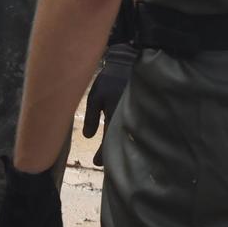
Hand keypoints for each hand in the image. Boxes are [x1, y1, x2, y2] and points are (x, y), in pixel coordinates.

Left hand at [81, 43, 134, 166]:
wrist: (129, 62)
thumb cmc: (110, 78)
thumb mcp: (96, 95)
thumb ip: (91, 117)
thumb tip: (87, 137)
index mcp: (115, 116)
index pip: (109, 141)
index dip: (103, 154)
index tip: (97, 162)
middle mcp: (127, 118)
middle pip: (120, 142)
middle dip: (113, 153)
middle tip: (106, 164)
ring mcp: (135, 114)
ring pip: (127, 135)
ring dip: (120, 144)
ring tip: (115, 154)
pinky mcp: (139, 110)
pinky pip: (133, 127)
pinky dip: (127, 134)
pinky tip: (123, 138)